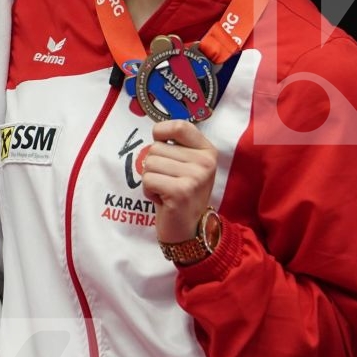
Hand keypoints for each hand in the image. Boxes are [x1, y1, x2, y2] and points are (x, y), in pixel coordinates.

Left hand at [140, 120, 217, 244]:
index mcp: (208, 151)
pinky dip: (148, 191)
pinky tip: (163, 200)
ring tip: (165, 191)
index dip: (161, 132)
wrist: (188, 229)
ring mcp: (195, 177)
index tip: (161, 143)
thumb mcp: (187, 165)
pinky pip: (148, 180)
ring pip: (149, 163)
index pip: (180, 126)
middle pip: (157, 147)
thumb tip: (156, 129)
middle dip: (154, 166)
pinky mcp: (180, 192)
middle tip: (168, 182)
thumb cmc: (182, 193)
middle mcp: (205, 162)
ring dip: (150, 180)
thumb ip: (176, 146)